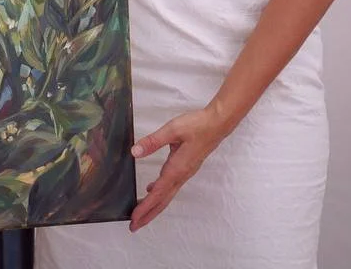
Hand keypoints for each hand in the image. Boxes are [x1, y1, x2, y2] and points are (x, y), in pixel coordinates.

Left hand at [128, 104, 229, 231]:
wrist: (217, 124)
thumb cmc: (197, 126)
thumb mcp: (172, 130)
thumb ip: (153, 141)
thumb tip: (135, 152)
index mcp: (177, 169)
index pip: (158, 193)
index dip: (145, 207)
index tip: (134, 218)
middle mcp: (181, 175)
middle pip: (162, 201)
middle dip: (148, 214)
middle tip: (134, 226)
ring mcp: (185, 173)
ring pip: (167, 195)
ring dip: (153, 206)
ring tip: (140, 213)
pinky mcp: (186, 168)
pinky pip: (171, 185)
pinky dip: (160, 192)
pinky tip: (152, 189)